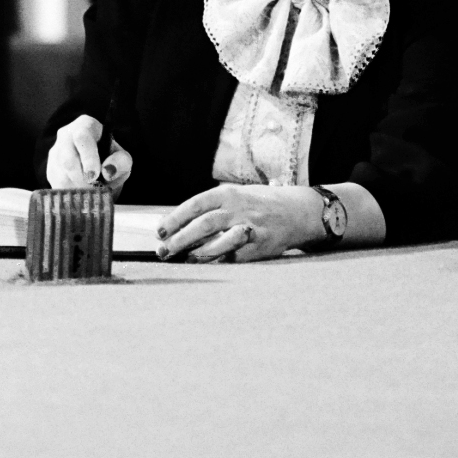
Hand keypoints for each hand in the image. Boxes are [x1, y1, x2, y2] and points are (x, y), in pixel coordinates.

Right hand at [45, 114, 132, 192]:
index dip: (88, 157)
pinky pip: (57, 188)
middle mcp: (65, 136)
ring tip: (93, 193)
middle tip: (96, 189)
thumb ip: (121, 162)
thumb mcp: (122, 158)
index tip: (95, 176)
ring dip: (79, 190)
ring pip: (61, 177)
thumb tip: (108, 171)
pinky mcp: (50, 172)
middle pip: (67, 160)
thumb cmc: (110, 158)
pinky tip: (83, 195)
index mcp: (85, 126)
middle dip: (83, 180)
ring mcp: (55, 154)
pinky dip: (72, 196)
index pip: (82, 137)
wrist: (97, 166)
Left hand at [157, 184, 324, 264]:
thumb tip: (180, 227)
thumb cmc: (259, 203)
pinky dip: (217, 262)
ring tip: (183, 259)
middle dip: (180, 240)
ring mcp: (249, 228)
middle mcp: (238, 209)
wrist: (297, 211)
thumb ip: (211, 209)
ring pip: (217, 243)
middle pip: (203, 225)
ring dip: (196, 253)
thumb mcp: (236, 196)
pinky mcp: (259, 247)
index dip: (175, 219)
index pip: (195, 205)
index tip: (160, 232)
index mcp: (228, 193)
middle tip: (164, 251)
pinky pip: (233, 258)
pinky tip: (207, 265)